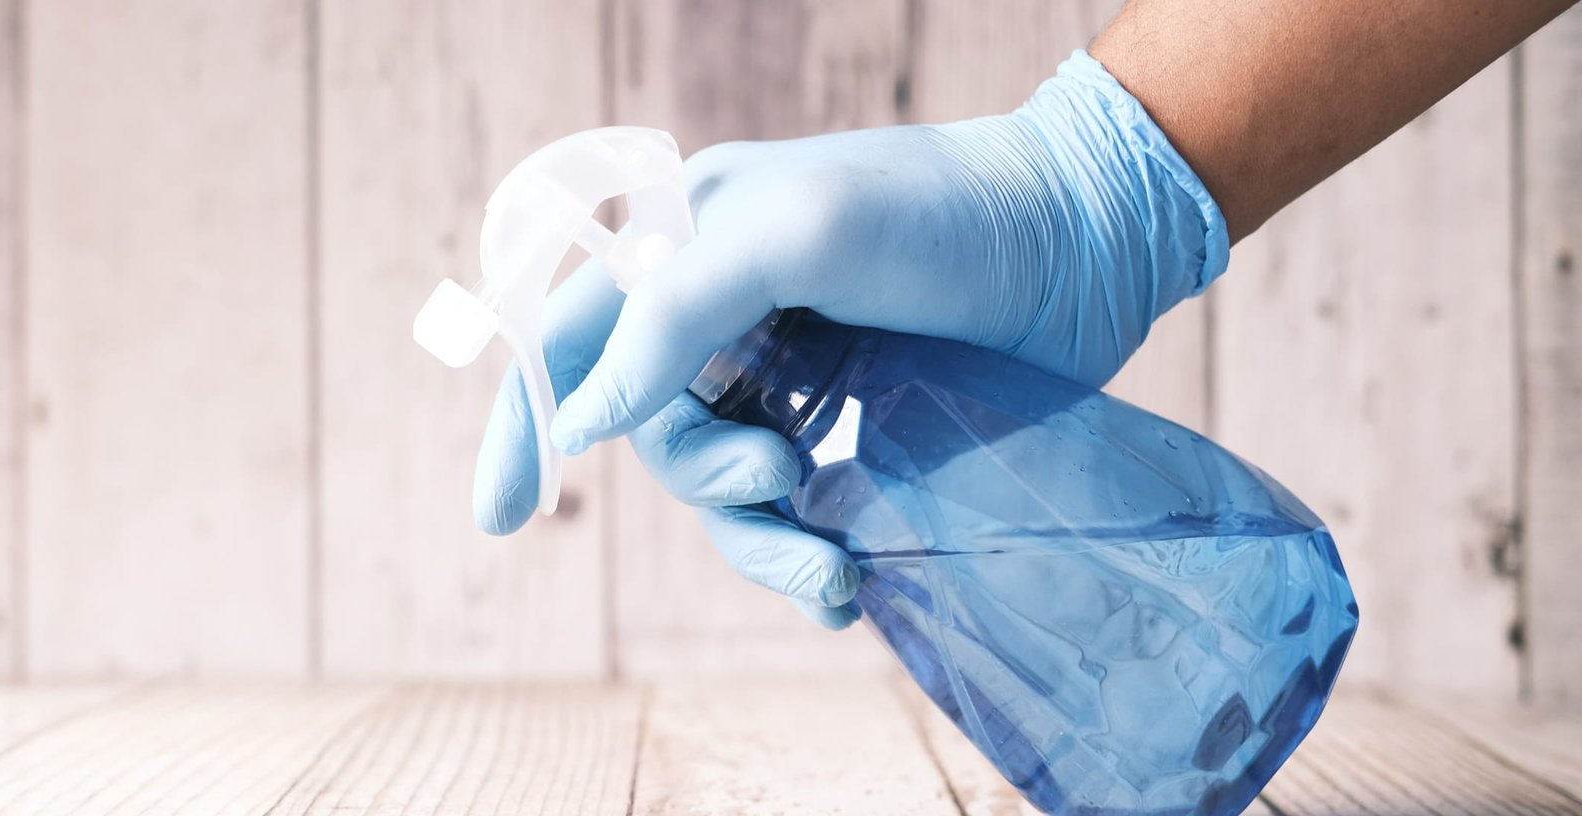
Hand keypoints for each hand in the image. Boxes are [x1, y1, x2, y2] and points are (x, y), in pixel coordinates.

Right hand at [473, 52, 1227, 628]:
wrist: (1086, 242)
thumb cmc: (939, 215)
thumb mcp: (791, 234)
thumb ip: (669, 316)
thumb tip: (579, 424)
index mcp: (683, 243)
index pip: (569, 337)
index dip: (527, 424)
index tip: (503, 517)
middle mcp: (722, 310)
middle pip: (654, 432)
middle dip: (709, 480)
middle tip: (784, 477)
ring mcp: (787, 371)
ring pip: (723, 488)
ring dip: (764, 541)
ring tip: (833, 572)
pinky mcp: (850, 423)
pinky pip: (791, 510)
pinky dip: (804, 556)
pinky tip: (845, 586)